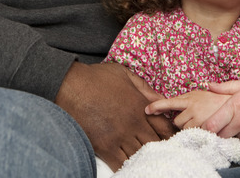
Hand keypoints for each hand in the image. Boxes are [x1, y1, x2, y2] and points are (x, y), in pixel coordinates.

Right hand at [55, 62, 176, 170]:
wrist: (70, 86)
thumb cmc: (96, 77)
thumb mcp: (125, 75)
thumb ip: (145, 88)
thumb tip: (162, 99)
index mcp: (140, 106)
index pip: (165, 128)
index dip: (170, 135)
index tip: (169, 138)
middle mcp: (133, 124)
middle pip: (155, 144)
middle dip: (157, 147)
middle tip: (157, 150)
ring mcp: (119, 136)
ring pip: (139, 155)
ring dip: (142, 156)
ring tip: (143, 157)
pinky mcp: (104, 146)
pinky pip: (120, 163)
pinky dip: (125, 165)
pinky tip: (126, 163)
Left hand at [145, 89, 229, 128]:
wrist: (236, 105)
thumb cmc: (221, 101)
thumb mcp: (205, 94)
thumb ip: (191, 99)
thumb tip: (176, 103)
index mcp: (191, 96)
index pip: (170, 102)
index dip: (157, 106)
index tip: (147, 110)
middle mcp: (192, 105)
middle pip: (176, 121)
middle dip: (183, 123)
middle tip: (196, 120)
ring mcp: (197, 116)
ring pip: (184, 129)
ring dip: (191, 129)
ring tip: (203, 123)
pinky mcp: (203, 125)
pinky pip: (193, 134)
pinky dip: (198, 133)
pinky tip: (206, 128)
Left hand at [202, 76, 239, 138]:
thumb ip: (227, 87)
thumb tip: (210, 86)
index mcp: (236, 105)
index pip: (211, 125)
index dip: (206, 127)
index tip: (207, 124)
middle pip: (219, 136)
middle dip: (218, 132)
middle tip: (220, 124)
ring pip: (232, 139)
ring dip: (232, 133)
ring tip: (239, 122)